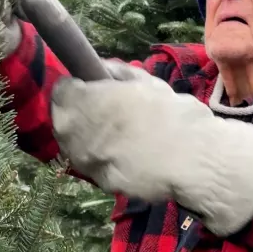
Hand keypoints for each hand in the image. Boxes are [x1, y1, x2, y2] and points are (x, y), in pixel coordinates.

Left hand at [49, 60, 252, 235]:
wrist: (191, 158)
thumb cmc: (167, 112)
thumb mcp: (142, 80)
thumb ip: (114, 73)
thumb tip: (101, 69)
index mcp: (80, 101)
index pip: (62, 89)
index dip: (79, 87)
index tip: (94, 88)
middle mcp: (71, 131)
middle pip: (64, 118)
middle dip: (81, 113)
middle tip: (109, 111)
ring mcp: (83, 160)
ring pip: (76, 144)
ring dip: (90, 137)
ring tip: (121, 134)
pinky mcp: (97, 181)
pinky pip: (95, 164)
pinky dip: (105, 158)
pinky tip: (128, 155)